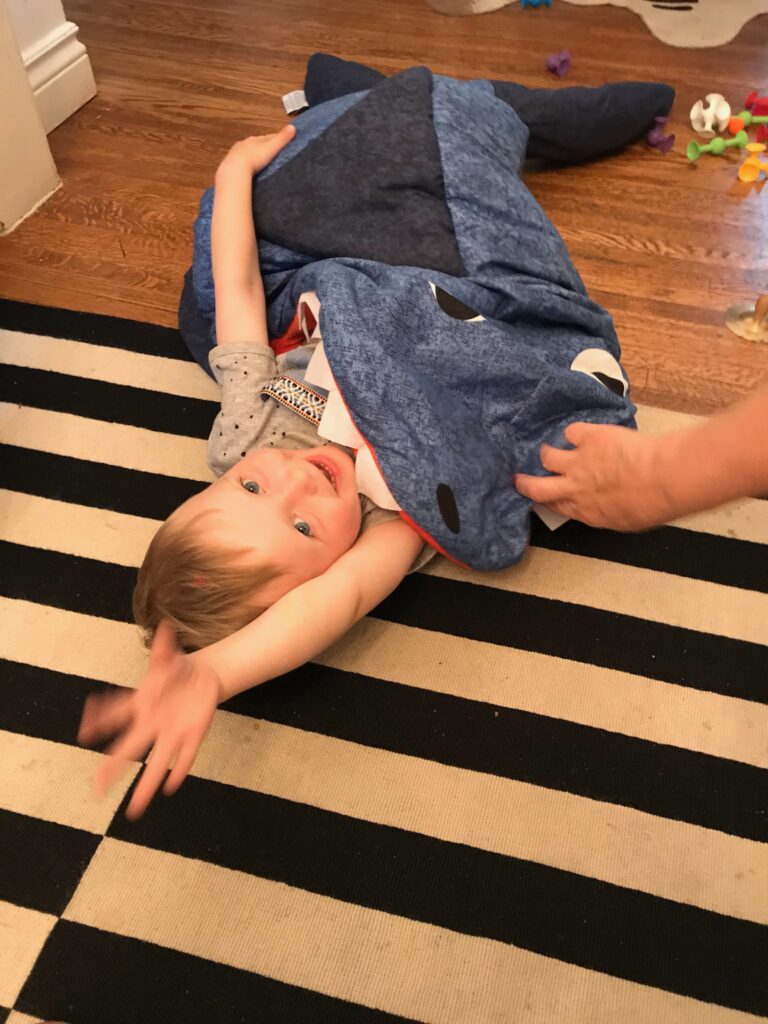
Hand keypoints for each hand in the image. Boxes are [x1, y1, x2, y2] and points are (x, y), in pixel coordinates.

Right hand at [78, 621, 222, 818]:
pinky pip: (185, 755)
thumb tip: (163, 629)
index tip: (84, 734)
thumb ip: (165, 650)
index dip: (102, 720)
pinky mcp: (192, 735)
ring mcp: (172, 733)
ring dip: (145, 786)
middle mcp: (153, 724)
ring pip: (156, 763)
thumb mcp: (171, 659)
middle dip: (113, 768)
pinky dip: (180, 768)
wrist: (205, 678)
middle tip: (95, 788)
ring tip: (134, 812)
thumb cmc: (179, 670)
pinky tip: (171, 785)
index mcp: (143, 704)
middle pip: (129, 749)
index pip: (118, 713)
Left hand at [216, 124, 295, 177]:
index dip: (275, 138)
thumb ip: (282, 139)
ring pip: (246, 151)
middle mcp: (244, 144)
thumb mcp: (271, 148)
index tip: (281, 139)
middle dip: (262, 145)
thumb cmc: (254, 159)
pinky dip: (244, 163)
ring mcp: (236, 153)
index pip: (268, 137)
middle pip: (256, 143)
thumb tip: (293, 127)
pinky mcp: (231, 163)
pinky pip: (239, 161)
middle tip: (269, 149)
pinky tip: (246, 167)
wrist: (235, 169)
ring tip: (258, 158)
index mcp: (255, 139)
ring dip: (252, 154)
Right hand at [515, 423, 672, 531]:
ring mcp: (578, 462)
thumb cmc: (652, 505)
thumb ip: (606, 512)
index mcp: (585, 511)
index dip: (545, 501)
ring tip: (551, 448)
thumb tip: (604, 507)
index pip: (555, 507)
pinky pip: (571, 432)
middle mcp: (574, 488)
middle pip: (537, 487)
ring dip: (548, 453)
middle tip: (518, 479)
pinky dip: (574, 432)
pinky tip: (582, 433)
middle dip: (525, 483)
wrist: (661, 478)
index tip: (540, 498)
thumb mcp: (625, 521)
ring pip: (548, 456)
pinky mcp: (588, 438)